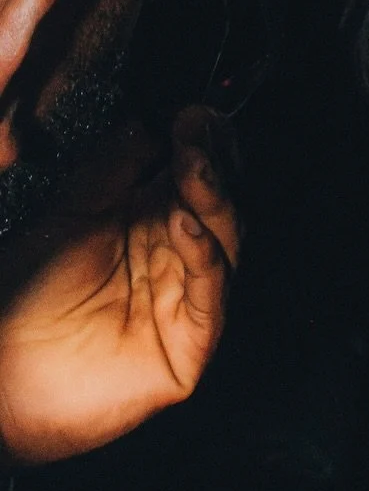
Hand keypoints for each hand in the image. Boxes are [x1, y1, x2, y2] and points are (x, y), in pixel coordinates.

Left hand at [0, 108, 239, 463]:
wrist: (1, 378)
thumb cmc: (26, 300)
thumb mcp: (66, 216)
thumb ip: (110, 169)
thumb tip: (151, 120)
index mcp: (152, 219)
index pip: (194, 170)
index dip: (199, 140)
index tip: (191, 112)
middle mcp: (178, 252)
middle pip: (219, 199)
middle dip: (212, 160)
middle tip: (198, 128)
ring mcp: (189, 296)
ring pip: (225, 237)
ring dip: (212, 196)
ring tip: (193, 164)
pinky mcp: (193, 342)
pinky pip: (211, 291)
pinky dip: (203, 253)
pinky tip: (183, 222)